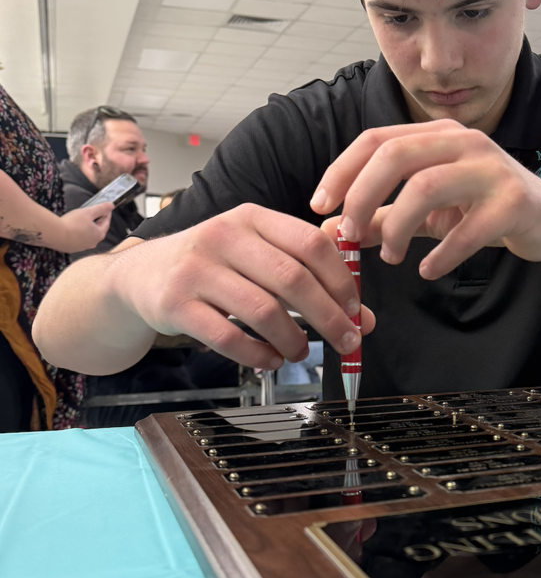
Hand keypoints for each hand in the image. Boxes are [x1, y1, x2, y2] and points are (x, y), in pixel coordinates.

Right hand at [56, 203, 113, 252]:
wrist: (54, 234)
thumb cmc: (73, 223)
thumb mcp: (88, 212)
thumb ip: (101, 208)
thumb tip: (111, 205)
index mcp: (99, 234)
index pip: (106, 222)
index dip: (106, 214)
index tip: (106, 208)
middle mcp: (93, 243)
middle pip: (97, 230)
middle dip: (97, 221)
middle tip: (94, 213)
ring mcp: (82, 247)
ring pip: (87, 236)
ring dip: (87, 228)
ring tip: (82, 220)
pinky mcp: (72, 249)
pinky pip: (77, 240)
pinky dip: (78, 234)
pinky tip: (72, 228)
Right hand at [114, 203, 374, 368]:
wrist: (139, 275)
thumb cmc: (212, 264)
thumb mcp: (256, 255)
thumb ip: (308, 279)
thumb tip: (362, 319)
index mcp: (252, 217)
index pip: (310, 243)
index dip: (340, 279)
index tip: (355, 309)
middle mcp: (224, 236)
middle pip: (292, 279)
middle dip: (328, 316)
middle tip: (346, 340)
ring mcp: (196, 269)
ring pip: (262, 310)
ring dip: (293, 339)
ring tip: (301, 352)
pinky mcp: (174, 304)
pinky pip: (227, 336)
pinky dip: (257, 354)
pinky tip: (270, 360)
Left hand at [311, 120, 540, 280]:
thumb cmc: (484, 210)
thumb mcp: (428, 212)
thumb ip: (382, 219)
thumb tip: (331, 233)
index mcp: (438, 135)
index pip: (376, 139)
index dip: (342, 171)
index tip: (320, 206)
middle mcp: (464, 141)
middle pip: (396, 155)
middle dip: (362, 196)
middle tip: (349, 235)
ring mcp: (491, 168)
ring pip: (427, 186)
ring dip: (398, 226)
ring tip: (393, 257)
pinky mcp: (513, 201)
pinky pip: (467, 229)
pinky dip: (442, 254)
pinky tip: (429, 270)